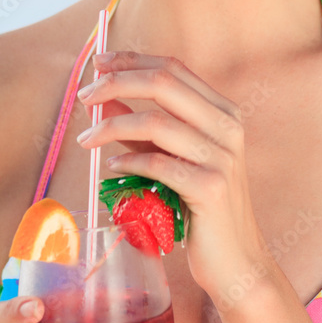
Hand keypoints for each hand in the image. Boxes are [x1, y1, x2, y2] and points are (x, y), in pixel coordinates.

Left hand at [77, 51, 267, 303]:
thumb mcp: (174, 158)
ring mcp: (222, 157)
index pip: (173, 68)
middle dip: (117, 83)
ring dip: (112, 126)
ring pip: (155, 121)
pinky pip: (157, 164)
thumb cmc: (202, 208)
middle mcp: (227, 127)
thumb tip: (103, 99)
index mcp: (223, 112)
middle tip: (85, 96)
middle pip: (163, 83)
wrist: (237, 261)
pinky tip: (113, 168)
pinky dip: (128, 162)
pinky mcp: (210, 189)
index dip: (132, 60)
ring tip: (87, 139)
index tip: (99, 64)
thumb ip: (143, 129)